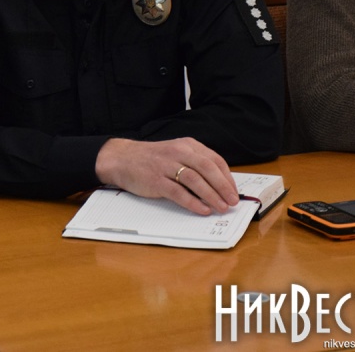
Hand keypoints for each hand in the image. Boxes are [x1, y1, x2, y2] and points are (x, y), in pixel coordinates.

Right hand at [94, 137, 238, 214]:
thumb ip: (194, 164)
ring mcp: (166, 166)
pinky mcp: (156, 180)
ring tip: (221, 208)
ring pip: (195, 180)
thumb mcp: (175, 153)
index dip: (227, 177)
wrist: (121, 158)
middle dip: (223, 187)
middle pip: (208, 169)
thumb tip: (219, 185)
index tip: (234, 191)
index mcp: (187, 145)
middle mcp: (178, 152)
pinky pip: (178, 192)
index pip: (214, 160)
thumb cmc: (151, 159)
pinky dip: (193, 202)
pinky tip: (202, 210)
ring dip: (212, 196)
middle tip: (233, 202)